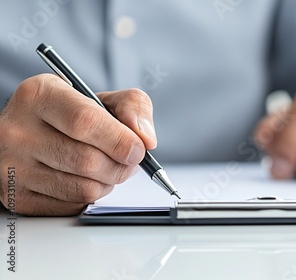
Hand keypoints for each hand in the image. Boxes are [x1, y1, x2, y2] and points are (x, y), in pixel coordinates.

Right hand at [0, 74, 156, 215]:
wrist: (31, 132)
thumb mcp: (101, 96)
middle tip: (130, 159)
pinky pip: (72, 206)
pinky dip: (91, 196)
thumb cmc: (71, 114)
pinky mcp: (17, 197)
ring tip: (109, 167)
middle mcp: (18, 130)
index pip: (85, 122)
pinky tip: (88, 179)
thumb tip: (145, 139)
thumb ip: (132, 106)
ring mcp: (13, 166)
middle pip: (87, 160)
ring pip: (83, 188)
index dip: (120, 140)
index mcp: (39, 95)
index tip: (139, 148)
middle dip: (121, 165)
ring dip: (109, 182)